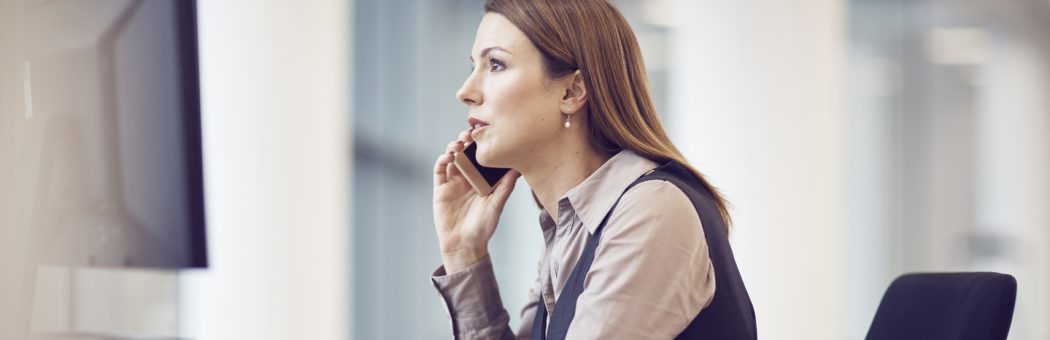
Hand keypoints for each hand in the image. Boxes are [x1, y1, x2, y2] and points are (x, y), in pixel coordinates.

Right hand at [432, 129, 519, 273]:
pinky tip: (448, 157)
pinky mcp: (441, 189)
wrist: (465, 245)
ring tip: (459, 145)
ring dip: (453, 147)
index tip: (487, 134)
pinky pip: (439, 170)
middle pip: (465, 153)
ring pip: (451, 158)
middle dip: (467, 141)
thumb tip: (518, 168)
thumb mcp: (497, 205)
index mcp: (481, 179)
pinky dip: (442, 160)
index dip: (482, 145)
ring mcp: (453, 182)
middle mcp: (467, 178)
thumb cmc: (483, 227)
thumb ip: (505, 187)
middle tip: (471, 134)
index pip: (481, 157)